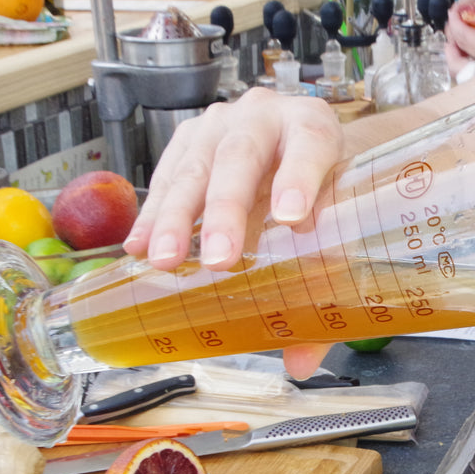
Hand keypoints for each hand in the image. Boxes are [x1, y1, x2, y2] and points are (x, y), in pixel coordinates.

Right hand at [126, 88, 345, 378]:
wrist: (301, 144)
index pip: (312, 145)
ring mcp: (223, 123)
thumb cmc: (322, 186)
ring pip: (196, 166)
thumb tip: (302, 358)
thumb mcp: (334, 222)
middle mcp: (268, 115)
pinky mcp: (189, 138)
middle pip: (242, 157)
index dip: (301, 179)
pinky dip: (152, 214)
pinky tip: (139, 246)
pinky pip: (166, 175)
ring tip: (165, 261)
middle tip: (219, 259)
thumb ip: (325, 286)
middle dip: (227, 210)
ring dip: (176, 217)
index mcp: (316, 127)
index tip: (293, 217)